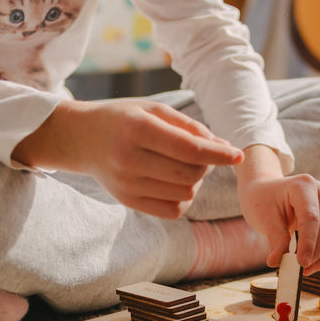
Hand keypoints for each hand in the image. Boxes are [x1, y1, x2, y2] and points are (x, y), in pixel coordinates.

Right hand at [13, 99, 243, 217]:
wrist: (81, 138)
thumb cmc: (125, 119)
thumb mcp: (154, 110)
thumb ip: (190, 127)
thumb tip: (225, 149)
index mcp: (136, 129)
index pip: (188, 149)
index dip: (218, 154)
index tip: (238, 155)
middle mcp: (129, 159)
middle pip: (190, 174)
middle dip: (207, 165)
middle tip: (202, 154)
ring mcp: (127, 184)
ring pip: (185, 193)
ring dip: (196, 181)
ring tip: (185, 165)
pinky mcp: (128, 201)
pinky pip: (173, 210)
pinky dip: (184, 197)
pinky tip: (175, 182)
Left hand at [234, 145, 319, 272]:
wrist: (267, 193)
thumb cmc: (264, 202)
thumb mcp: (264, 218)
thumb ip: (275, 240)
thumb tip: (277, 262)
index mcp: (303, 186)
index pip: (312, 217)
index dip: (308, 243)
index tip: (301, 264)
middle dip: (319, 253)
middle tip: (301, 269)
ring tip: (307, 269)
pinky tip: (316, 264)